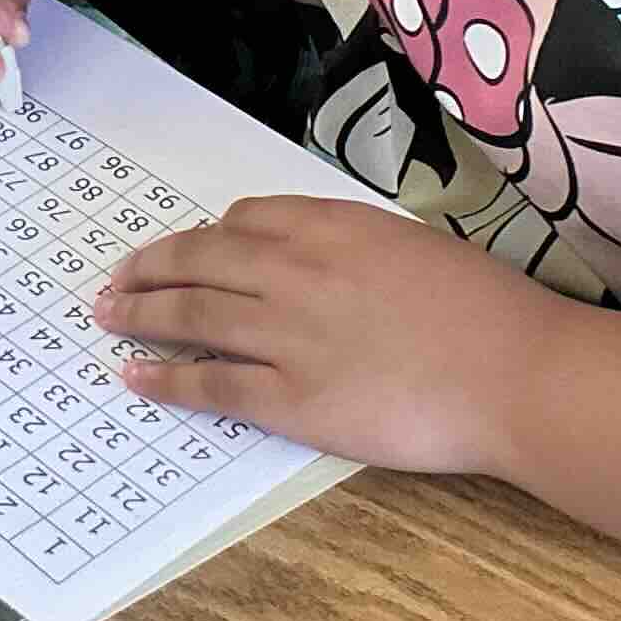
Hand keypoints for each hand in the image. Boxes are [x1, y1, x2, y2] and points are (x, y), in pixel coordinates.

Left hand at [94, 194, 569, 479]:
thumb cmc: (485, 308)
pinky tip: (134, 376)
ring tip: (107, 315)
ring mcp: (287, 335)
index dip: (209, 237)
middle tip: (116, 278)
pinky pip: (210, 384)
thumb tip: (320, 260)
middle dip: (150, 267)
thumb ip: (355, 247)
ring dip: (139, 313)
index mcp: (331, 226)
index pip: (245, 221)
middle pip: (199, 260)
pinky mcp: (291, 398)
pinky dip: (164, 378)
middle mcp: (295, 270)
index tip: (191, 251)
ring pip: (191, 315)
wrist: (513, 370)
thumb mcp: (414, 245)